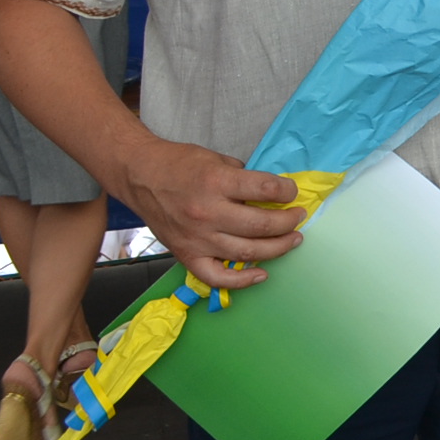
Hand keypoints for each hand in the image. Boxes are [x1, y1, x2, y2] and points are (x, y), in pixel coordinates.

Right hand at [116, 137, 305, 289]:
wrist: (140, 176)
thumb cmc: (180, 164)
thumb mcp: (218, 159)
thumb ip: (244, 178)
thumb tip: (272, 194)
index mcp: (217, 182)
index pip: (266, 189)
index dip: (287, 191)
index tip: (293, 192)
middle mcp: (208, 213)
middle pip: (261, 225)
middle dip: (289, 222)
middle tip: (299, 218)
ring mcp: (197, 238)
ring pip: (247, 252)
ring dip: (278, 248)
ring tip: (293, 240)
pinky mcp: (186, 255)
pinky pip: (217, 276)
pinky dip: (242, 280)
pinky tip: (262, 274)